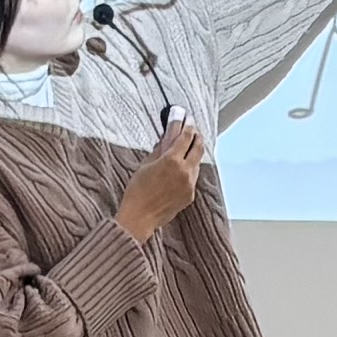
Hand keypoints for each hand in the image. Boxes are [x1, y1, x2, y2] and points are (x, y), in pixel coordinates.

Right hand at [110, 118, 213, 242]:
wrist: (140, 217)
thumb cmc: (137, 191)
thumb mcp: (145, 165)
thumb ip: (159, 150)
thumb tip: (167, 138)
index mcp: (172, 161)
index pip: (186, 137)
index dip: (188, 126)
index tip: (188, 119)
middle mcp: (185, 171)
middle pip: (198, 148)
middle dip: (197, 137)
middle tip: (193, 130)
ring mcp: (189, 184)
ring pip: (197, 163)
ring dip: (194, 153)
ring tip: (188, 147)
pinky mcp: (190, 195)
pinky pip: (193, 177)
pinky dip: (189, 169)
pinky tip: (182, 168)